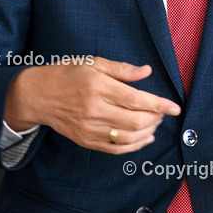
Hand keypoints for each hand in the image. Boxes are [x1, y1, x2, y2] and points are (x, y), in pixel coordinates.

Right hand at [4, 57, 179, 153]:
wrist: (37, 95)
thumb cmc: (66, 74)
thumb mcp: (93, 63)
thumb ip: (122, 69)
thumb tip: (147, 72)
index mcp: (98, 87)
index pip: (137, 99)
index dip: (159, 105)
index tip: (175, 107)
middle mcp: (94, 110)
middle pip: (136, 122)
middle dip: (156, 119)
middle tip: (163, 112)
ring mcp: (89, 128)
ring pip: (128, 138)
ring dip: (148, 133)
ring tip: (155, 124)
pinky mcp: (85, 141)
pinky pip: (115, 149)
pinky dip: (134, 147)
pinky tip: (144, 139)